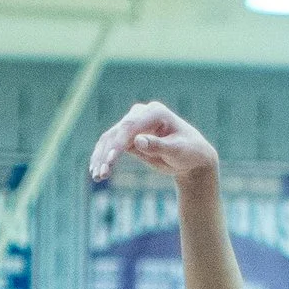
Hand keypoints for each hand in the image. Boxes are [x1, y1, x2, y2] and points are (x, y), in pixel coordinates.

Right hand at [89, 100, 218, 187]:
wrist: (192, 158)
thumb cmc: (189, 152)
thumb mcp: (177, 151)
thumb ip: (158, 146)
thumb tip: (137, 141)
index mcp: (156, 112)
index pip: (131, 125)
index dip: (119, 142)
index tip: (111, 160)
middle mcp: (141, 114)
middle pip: (117, 131)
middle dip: (107, 153)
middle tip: (101, 173)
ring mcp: (133, 124)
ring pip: (110, 138)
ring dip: (101, 157)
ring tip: (97, 176)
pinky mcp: (128, 136)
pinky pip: (111, 145)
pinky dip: (103, 157)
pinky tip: (96, 171)